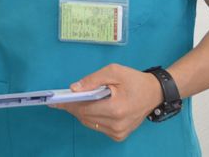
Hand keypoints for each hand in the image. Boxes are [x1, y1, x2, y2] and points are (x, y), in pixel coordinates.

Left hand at [49, 64, 163, 141]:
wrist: (154, 93)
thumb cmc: (134, 80)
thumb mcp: (113, 71)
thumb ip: (92, 80)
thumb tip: (74, 88)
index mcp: (116, 108)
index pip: (84, 108)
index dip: (68, 104)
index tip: (53, 101)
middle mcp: (116, 124)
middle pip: (84, 116)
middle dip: (72, 106)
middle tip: (62, 98)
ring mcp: (118, 133)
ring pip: (89, 123)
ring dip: (81, 111)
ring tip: (76, 101)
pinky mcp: (119, 136)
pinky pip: (97, 126)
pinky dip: (91, 117)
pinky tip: (92, 107)